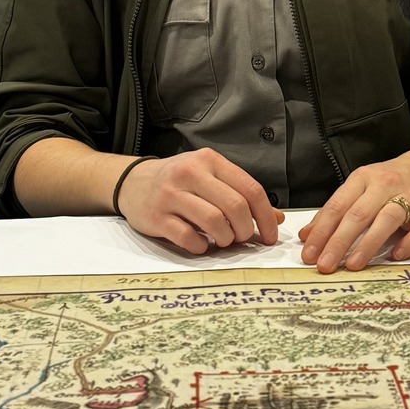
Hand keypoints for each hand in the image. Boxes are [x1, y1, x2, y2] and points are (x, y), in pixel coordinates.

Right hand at [116, 148, 282, 254]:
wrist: (133, 182)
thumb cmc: (179, 182)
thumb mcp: (211, 178)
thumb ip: (242, 195)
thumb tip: (277, 219)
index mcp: (210, 161)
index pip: (251, 189)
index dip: (266, 217)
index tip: (269, 236)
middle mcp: (190, 173)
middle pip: (235, 206)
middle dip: (245, 230)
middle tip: (241, 238)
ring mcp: (171, 194)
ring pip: (214, 222)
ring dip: (225, 239)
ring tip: (222, 241)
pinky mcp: (156, 217)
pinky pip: (188, 238)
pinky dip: (201, 247)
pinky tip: (201, 244)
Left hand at [299, 146, 409, 272]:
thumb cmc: (390, 182)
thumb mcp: (359, 188)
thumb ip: (335, 211)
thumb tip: (306, 236)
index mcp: (363, 178)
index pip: (337, 206)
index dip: (321, 231)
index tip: (309, 253)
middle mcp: (385, 185)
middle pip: (359, 214)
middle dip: (339, 241)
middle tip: (325, 264)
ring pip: (387, 219)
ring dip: (369, 243)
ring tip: (353, 265)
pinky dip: (409, 243)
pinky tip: (395, 256)